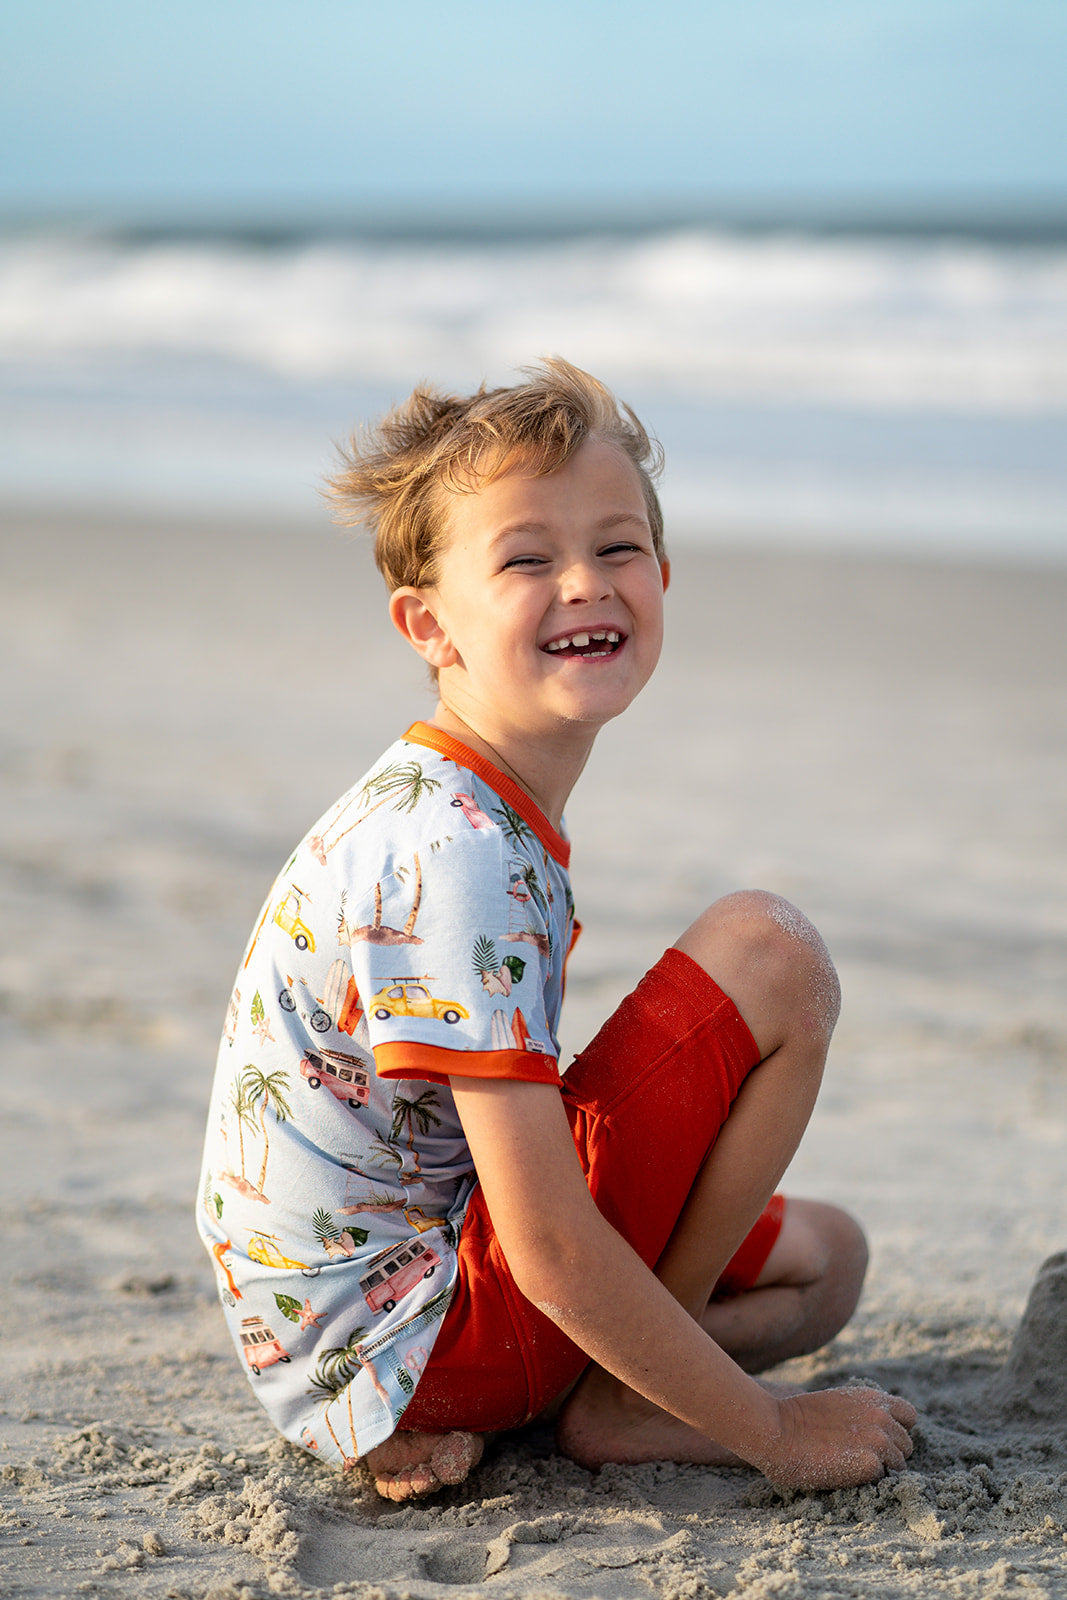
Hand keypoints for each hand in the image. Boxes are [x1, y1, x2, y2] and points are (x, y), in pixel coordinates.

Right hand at [754, 1385, 916, 1491]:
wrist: (776, 1430)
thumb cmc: (794, 1419)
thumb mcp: (836, 1403)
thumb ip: (859, 1413)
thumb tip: (866, 1432)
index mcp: (872, 1398)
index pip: (909, 1416)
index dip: (896, 1428)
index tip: (877, 1437)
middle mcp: (882, 1417)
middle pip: (906, 1444)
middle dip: (889, 1453)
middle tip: (860, 1458)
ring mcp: (879, 1441)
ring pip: (899, 1465)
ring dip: (881, 1469)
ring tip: (852, 1468)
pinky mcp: (872, 1465)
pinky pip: (882, 1479)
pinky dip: (868, 1481)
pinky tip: (846, 1475)